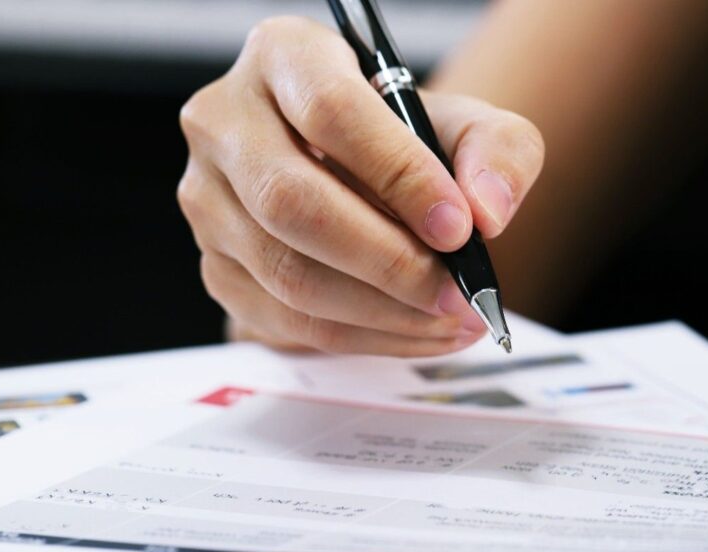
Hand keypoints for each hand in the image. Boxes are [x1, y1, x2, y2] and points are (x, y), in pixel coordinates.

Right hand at [177, 16, 542, 355]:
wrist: (362, 179)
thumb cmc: (408, 142)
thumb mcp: (470, 125)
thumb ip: (499, 153)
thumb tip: (486, 214)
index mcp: (284, 57)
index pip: (331, 113)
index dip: (398, 176)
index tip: (457, 227)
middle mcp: (226, 122)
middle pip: (292, 202)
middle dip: (389, 262)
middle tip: (457, 292)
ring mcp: (208, 200)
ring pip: (286, 273)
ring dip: (382, 313)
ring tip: (452, 319)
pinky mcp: (217, 267)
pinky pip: (285, 320)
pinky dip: (363, 338)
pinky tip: (417, 332)